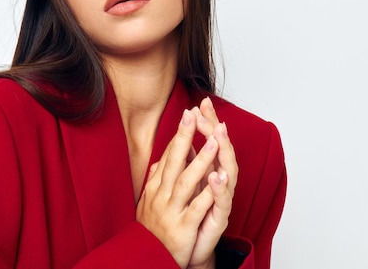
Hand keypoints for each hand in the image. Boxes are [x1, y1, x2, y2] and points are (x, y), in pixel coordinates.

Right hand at [136, 107, 219, 267]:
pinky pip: (197, 207)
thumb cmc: (154, 227)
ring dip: (201, 159)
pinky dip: (208, 192)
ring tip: (213, 139)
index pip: (169, 156)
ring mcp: (172, 210)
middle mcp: (161, 195)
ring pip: (187, 180)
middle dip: (184, 136)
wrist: (149, 259)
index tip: (188, 113)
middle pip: (175, 161)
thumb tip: (167, 153)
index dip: (179, 134)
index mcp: (155, 186)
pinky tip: (218, 178)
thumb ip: (161, 175)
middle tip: (193, 113)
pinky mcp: (183, 227)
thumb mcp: (152, 198)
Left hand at [187, 98, 238, 268]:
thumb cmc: (190, 213)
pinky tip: (216, 175)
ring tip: (218, 134)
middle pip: (221, 150)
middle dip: (216, 130)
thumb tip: (182, 138)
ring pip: (227, 171)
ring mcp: (221, 199)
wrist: (188, 247)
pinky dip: (220, 188)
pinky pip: (223, 201)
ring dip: (223, 152)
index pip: (209, 141)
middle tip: (210, 111)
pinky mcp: (220, 217)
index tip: (199, 103)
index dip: (206, 122)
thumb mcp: (186, 182)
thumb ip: (186, 161)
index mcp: (208, 171)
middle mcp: (218, 182)